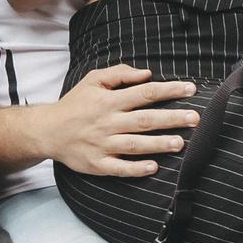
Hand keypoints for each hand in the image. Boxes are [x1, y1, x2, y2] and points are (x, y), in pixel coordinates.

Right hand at [49, 65, 197, 177]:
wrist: (47, 130)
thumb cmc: (75, 104)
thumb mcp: (92, 80)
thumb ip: (120, 73)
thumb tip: (148, 73)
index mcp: (109, 101)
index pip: (144, 93)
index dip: (169, 90)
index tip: (191, 89)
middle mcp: (107, 122)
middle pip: (144, 120)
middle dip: (171, 118)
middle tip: (195, 118)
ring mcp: (102, 145)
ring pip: (134, 144)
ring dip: (158, 144)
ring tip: (180, 143)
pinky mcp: (97, 164)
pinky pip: (119, 168)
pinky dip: (135, 168)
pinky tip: (153, 168)